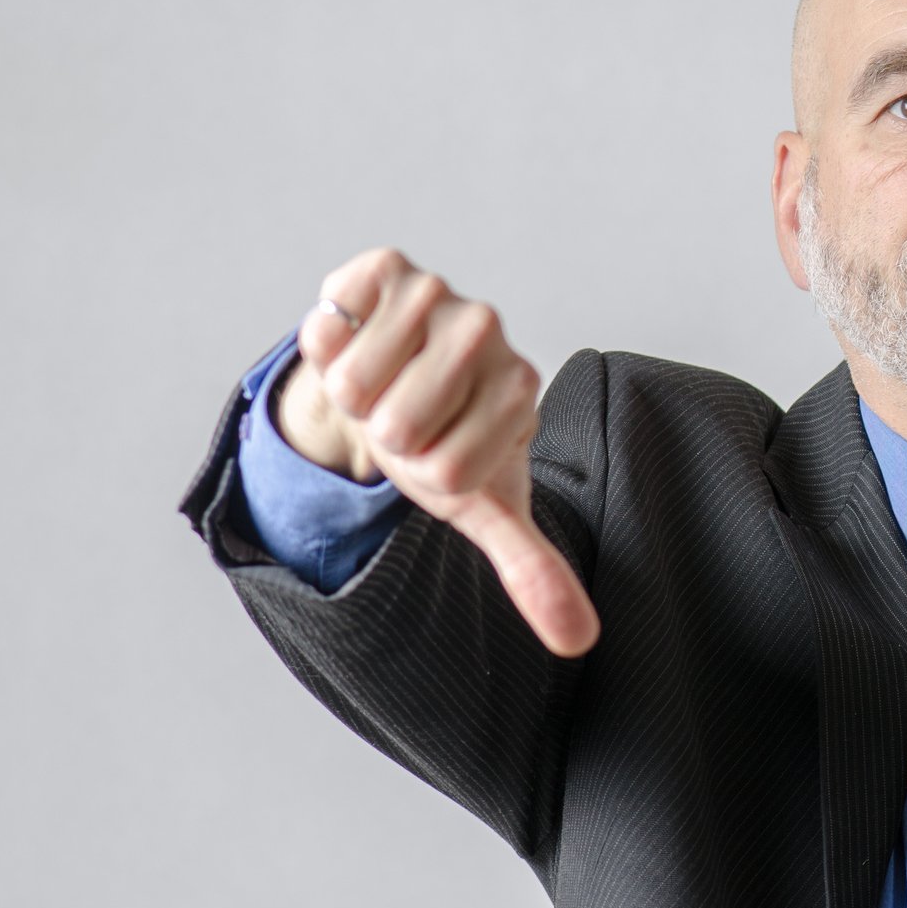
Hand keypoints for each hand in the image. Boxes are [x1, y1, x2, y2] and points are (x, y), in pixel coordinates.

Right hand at [281, 247, 599, 656]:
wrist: (396, 376)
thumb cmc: (443, 442)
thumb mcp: (483, 505)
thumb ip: (532, 569)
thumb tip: (580, 640)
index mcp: (518, 392)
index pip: (445, 469)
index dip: (421, 473)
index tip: (435, 451)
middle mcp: (489, 334)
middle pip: (398, 425)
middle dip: (383, 438)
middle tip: (402, 420)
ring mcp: (440, 294)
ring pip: (355, 381)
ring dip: (349, 397)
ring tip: (379, 384)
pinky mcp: (385, 267)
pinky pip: (329, 324)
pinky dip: (326, 345)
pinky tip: (355, 340)